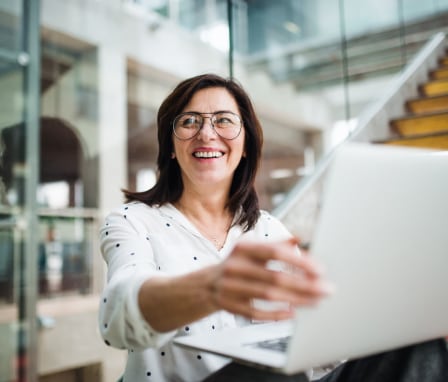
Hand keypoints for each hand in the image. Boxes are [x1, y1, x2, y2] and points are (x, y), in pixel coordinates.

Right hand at [209, 237, 332, 320]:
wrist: (204, 285)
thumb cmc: (235, 265)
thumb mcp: (251, 250)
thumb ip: (275, 245)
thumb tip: (299, 238)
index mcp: (243, 248)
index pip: (274, 252)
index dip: (298, 260)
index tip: (319, 269)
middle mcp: (235, 266)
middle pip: (275, 276)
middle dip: (304, 284)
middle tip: (326, 289)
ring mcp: (231, 287)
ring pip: (268, 295)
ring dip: (296, 299)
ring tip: (316, 300)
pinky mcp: (230, 306)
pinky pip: (256, 312)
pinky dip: (276, 314)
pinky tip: (292, 312)